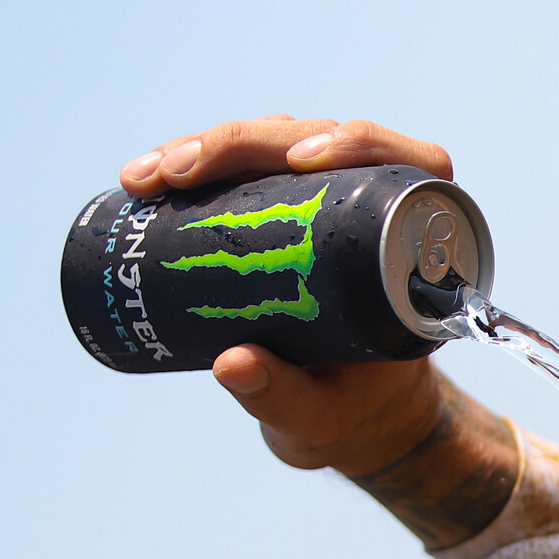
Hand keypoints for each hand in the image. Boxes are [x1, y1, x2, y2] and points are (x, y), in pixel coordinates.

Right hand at [118, 116, 517, 547]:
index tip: (301, 161)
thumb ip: (282, 398)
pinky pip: (245, 169)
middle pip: (318, 142)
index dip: (360, 145)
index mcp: (412, 254)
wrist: (346, 415)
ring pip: (275, 144)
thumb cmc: (350, 415)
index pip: (410, 168)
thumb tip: (232, 363)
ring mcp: (325, 205)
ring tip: (146, 177)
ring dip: (209, 147)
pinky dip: (194, 164)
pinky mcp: (283, 211)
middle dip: (243, 143)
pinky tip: (146, 177)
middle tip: (177, 172)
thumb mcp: (318, 417)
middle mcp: (373, 215)